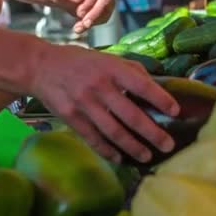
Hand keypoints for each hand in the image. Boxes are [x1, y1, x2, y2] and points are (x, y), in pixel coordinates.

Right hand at [31, 45, 179, 162]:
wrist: (40, 66)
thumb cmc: (79, 61)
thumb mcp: (106, 57)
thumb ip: (130, 69)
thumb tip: (155, 85)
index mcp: (111, 68)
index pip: (141, 85)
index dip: (160, 99)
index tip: (175, 111)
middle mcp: (99, 86)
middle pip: (130, 115)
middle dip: (152, 132)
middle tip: (168, 145)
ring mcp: (83, 103)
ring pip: (113, 131)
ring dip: (132, 146)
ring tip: (147, 156)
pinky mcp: (70, 117)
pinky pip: (92, 138)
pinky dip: (107, 150)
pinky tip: (120, 158)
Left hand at [51, 0, 115, 33]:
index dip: (89, 3)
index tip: (79, 13)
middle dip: (95, 14)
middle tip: (83, 24)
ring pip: (108, 9)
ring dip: (94, 21)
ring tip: (79, 27)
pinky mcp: (108, 5)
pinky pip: (105, 16)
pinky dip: (94, 23)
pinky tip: (81, 27)